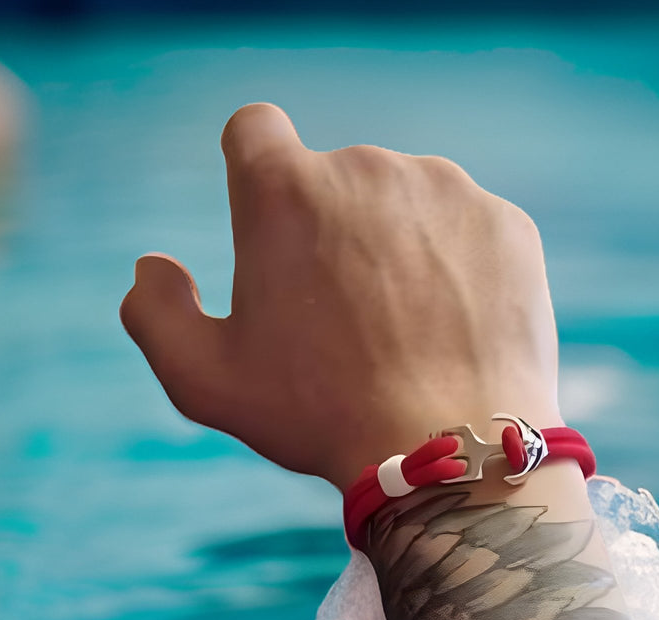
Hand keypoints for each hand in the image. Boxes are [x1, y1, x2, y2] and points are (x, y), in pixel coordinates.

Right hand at [120, 103, 561, 491]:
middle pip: (338, 178)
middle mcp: (366, 166)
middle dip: (333, 230)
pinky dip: (458, 266)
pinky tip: (454, 327)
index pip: (255, 131)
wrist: (451, 449)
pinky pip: (468, 230)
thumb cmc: (322, 417)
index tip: (276, 226)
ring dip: (398, 247)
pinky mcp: (506, 223)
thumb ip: (155, 314)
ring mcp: (446, 189)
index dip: (257, 174)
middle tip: (345, 318)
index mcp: (284, 189)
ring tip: (405, 330)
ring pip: (407, 202)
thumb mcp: (206, 382)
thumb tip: (152, 266)